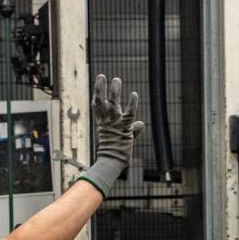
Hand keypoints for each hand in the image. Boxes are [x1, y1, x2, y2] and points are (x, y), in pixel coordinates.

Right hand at [79, 74, 143, 196]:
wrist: (112, 163)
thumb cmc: (115, 154)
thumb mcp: (123, 139)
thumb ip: (132, 129)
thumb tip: (141, 124)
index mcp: (102, 124)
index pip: (97, 107)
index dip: (97, 94)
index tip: (98, 85)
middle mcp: (107, 122)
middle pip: (101, 101)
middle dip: (100, 87)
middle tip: (102, 76)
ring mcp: (115, 124)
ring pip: (112, 103)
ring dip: (114, 91)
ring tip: (116, 79)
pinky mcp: (124, 128)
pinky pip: (128, 113)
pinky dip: (132, 103)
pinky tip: (134, 94)